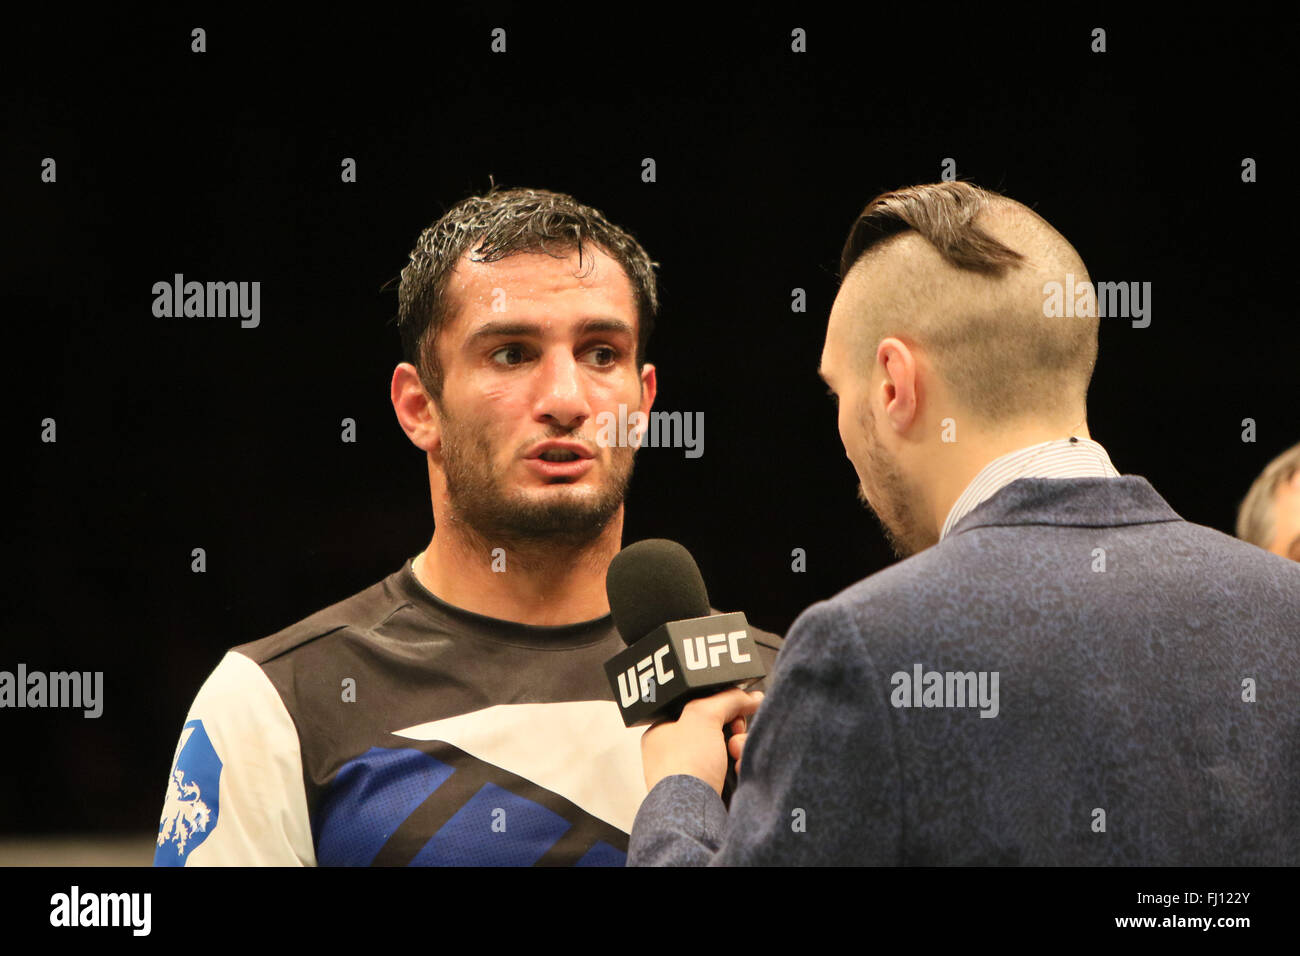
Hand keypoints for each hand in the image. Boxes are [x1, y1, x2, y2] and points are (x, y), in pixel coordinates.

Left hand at [642, 688, 763, 796]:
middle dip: (734, 727)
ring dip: (740, 746)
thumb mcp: (703, 716)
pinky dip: (742, 765)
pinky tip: (740, 769)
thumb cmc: (684, 766)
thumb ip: (727, 699)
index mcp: (663, 731)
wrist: (693, 813)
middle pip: (718, 726)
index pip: (697, 707)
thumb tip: (749, 696)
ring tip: (736, 754)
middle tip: (735, 730)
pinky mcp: (712, 790)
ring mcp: (695, 772)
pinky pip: (735, 768)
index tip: (735, 703)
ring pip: (730, 747)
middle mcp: (677, 752)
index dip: (719, 703)